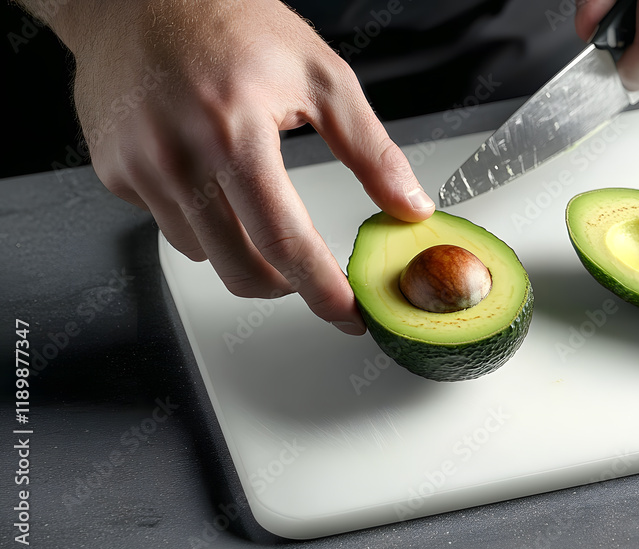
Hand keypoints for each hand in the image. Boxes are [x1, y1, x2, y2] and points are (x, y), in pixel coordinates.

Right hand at [40, 0, 435, 333]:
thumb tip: (409, 204)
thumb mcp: (321, 73)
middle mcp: (179, 155)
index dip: (321, 289)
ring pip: (205, 255)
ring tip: (256, 201)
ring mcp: (139, 168)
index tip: (349, 315)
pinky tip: (210, 178)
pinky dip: (201, 222)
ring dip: (243, 251)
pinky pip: (170, 226)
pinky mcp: (114, 173)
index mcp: (235, 128)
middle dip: (287, 286)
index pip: (284, 238)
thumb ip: (371, 148)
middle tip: (311, 273)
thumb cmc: (231, 20)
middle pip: (241, 268)